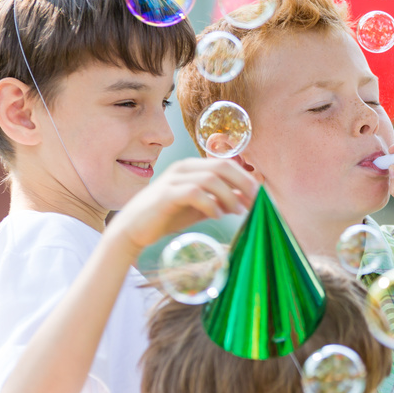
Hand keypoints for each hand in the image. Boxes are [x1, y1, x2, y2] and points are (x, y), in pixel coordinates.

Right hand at [107, 158, 259, 254]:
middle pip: (222, 166)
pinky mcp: (166, 194)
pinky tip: (217, 215)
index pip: (226, 164)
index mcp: (192, 167)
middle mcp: (183, 167)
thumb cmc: (167, 216)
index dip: (245, 178)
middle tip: (254, 202)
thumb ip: (220, 201)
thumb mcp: (199, 207)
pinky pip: (194, 193)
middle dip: (243, 183)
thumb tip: (245, 200)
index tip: (259, 196)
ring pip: (210, 179)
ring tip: (235, 211)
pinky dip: (210, 204)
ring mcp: (173, 179)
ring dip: (228, 196)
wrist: (134, 228)